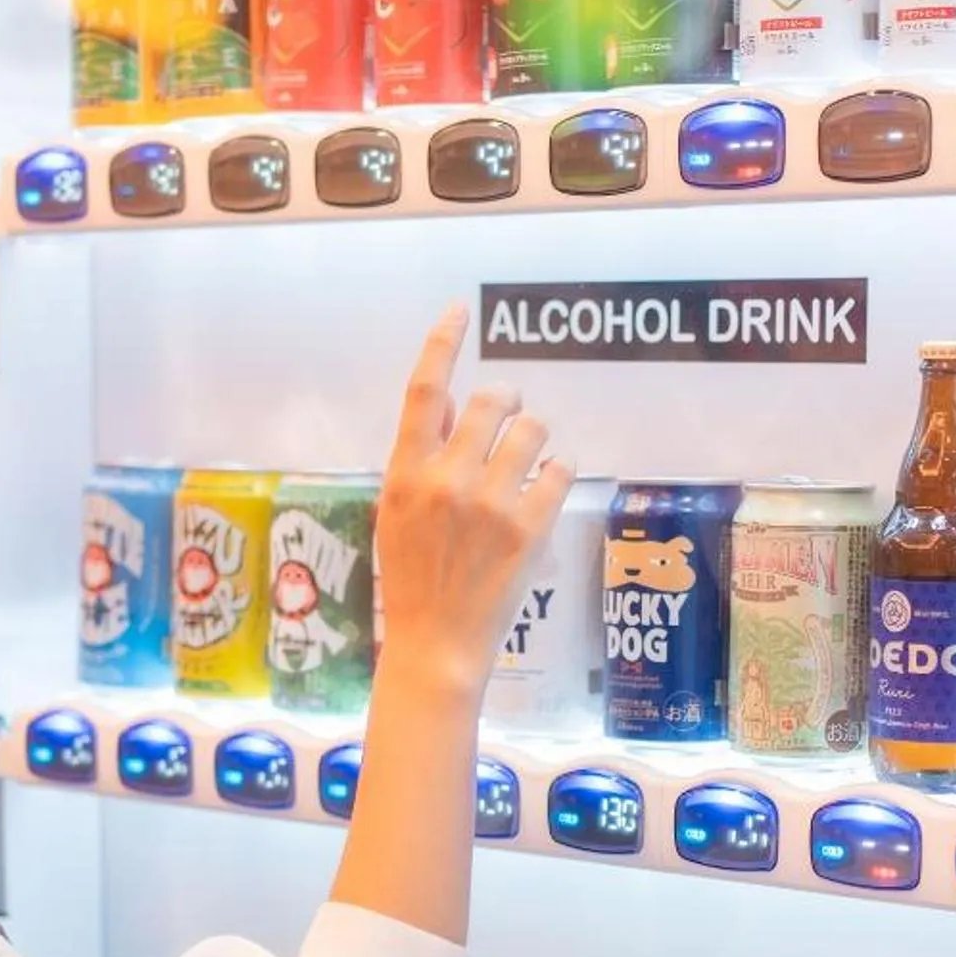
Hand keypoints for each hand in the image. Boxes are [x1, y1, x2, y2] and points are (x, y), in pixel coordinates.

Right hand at [374, 302, 574, 699]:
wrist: (435, 645)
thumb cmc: (411, 580)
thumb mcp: (395, 514)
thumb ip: (421, 462)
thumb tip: (452, 413)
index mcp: (404, 473)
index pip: (424, 391)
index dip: (442, 344)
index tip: (459, 311)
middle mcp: (446, 480)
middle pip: (492, 400)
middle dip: (507, 401)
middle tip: (509, 417)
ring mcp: (490, 503)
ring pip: (533, 429)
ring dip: (535, 438)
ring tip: (526, 463)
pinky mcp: (529, 528)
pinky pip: (560, 470)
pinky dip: (556, 474)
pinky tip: (544, 492)